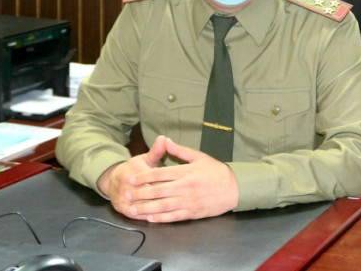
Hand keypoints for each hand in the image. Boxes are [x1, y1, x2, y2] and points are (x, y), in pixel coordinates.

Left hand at [97, 135, 238, 222]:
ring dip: (146, 208)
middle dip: (140, 193)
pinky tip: (150, 218)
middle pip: (158, 191)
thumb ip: (181, 151)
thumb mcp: (199, 156)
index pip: (160, 174)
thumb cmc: (215, 171)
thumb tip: (166, 141)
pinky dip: (161, 218)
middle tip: (126, 194)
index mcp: (185, 172)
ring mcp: (188, 201)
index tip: (132, 178)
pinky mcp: (192, 212)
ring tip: (133, 209)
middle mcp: (185, 187)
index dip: (144, 177)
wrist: (233, 188)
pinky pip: (173, 216)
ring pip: (163, 206)